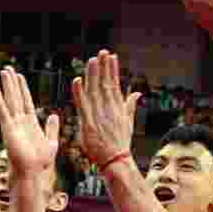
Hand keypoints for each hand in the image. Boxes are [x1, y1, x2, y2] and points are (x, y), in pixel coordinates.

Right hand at [0, 68, 59, 177]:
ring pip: (10, 101)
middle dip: (12, 83)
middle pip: (16, 98)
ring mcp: (13, 125)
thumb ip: (52, 128)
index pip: (26, 101)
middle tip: (7, 68)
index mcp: (30, 123)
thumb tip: (53, 115)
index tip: (20, 76)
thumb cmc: (40, 162)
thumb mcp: (51, 142)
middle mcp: (20, 122)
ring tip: (3, 71)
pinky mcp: (8, 129)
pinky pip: (2, 111)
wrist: (32, 173)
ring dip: (6, 86)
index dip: (23, 88)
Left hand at [72, 51, 141, 167]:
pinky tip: (76, 80)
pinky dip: (79, 92)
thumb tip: (136, 92)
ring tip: (92, 60)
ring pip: (94, 90)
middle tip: (102, 52)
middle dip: (104, 67)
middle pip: (105, 83)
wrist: (115, 159)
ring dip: (92, 74)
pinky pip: (82, 104)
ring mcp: (99, 114)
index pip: (114, 84)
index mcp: (117, 106)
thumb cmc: (120, 142)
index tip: (112, 57)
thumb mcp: (128, 121)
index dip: (112, 70)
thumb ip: (130, 105)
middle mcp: (109, 108)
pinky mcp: (88, 122)